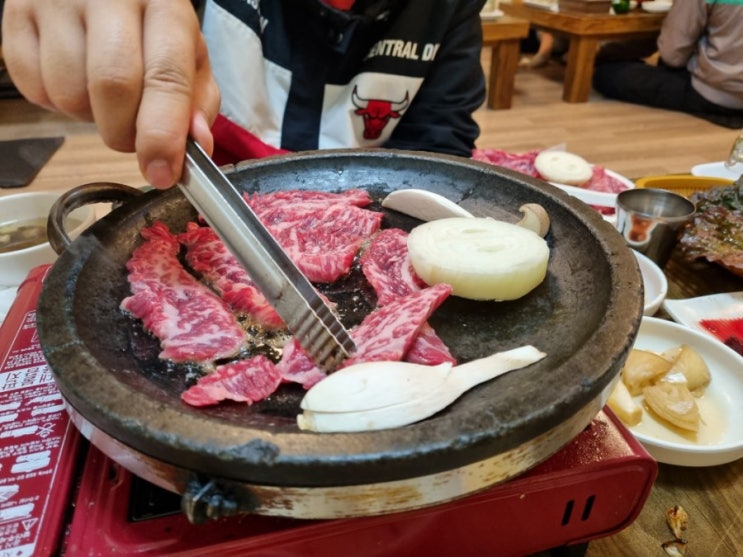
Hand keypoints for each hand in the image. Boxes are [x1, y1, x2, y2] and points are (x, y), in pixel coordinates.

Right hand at [2, 0, 219, 187]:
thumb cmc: (150, 26)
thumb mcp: (189, 56)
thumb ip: (197, 102)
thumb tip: (195, 144)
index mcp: (164, 5)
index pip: (165, 76)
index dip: (162, 135)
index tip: (161, 173)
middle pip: (112, 86)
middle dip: (124, 134)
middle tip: (133, 138)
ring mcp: (56, 0)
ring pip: (69, 93)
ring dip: (90, 117)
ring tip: (103, 96)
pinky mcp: (16, 15)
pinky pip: (33, 88)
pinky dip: (56, 103)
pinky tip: (74, 79)